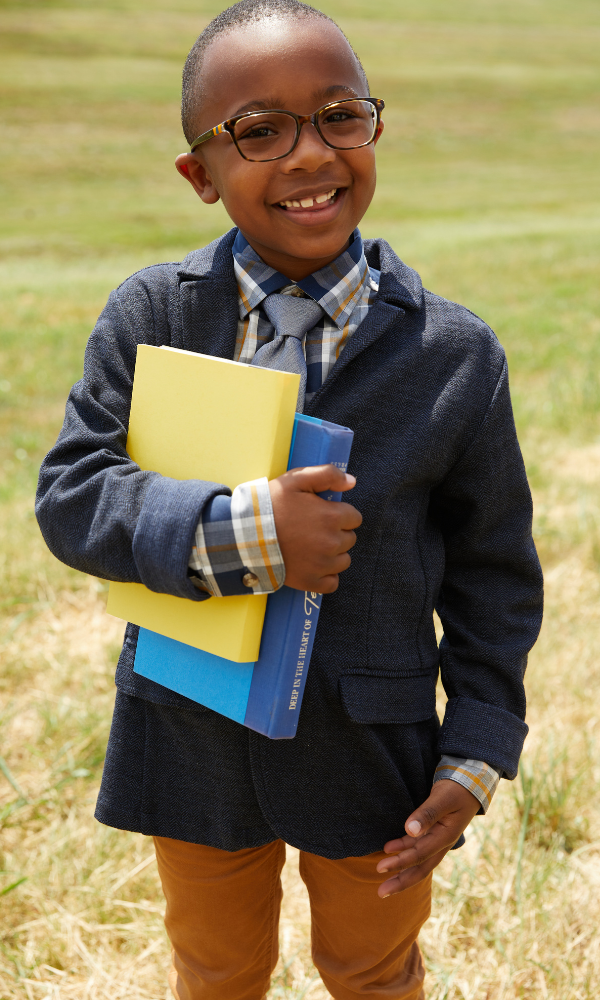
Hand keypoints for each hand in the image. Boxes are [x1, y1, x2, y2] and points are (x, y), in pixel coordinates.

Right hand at [269, 464, 361, 592]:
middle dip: (337, 532)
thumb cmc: (270, 505)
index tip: (323, 513)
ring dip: (333, 554)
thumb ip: (327, 474)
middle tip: (313, 529)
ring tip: (311, 546)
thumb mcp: (296, 479)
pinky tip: (313, 565)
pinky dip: (326, 575)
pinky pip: (332, 582)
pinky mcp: (310, 581)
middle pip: (350, 539)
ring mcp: (322, 565)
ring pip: (344, 560)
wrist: (245, 534)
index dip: (339, 513)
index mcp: (332, 517)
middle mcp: (332, 543)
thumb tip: (352, 481)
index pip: (355, 518)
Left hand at [376, 780, 480, 897]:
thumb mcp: (442, 798)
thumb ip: (427, 814)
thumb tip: (409, 830)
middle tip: (381, 892)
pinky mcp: (434, 833)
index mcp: (446, 837)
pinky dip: (404, 851)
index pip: (420, 854)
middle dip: (401, 881)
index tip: (381, 868)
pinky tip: (390, 850)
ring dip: (401, 869)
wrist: (470, 784)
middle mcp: (442, 843)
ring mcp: (438, 840)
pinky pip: (418, 848)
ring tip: (381, 872)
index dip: (400, 862)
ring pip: (418, 861)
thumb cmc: (456, 789)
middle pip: (421, 868)